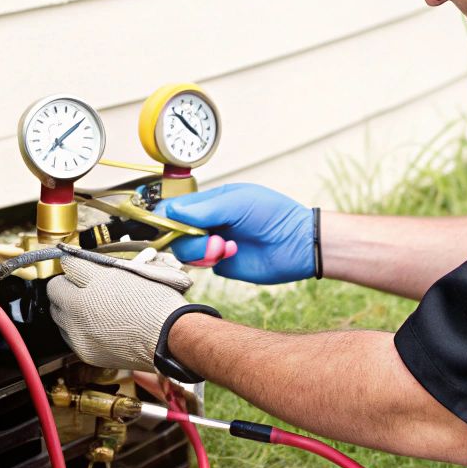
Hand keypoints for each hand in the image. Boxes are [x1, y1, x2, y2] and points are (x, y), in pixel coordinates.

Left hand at [47, 251, 197, 372]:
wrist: (169, 339)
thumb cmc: (158, 304)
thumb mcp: (132, 272)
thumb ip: (101, 268)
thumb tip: (82, 263)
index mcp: (95, 283)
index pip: (68, 265)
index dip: (73, 264)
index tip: (76, 265)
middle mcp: (82, 308)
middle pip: (54, 290)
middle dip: (66, 286)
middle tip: (81, 286)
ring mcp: (80, 333)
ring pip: (58, 315)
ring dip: (68, 309)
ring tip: (89, 308)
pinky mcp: (84, 352)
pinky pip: (68, 336)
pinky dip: (77, 329)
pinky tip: (95, 326)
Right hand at [161, 183, 316, 283]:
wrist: (298, 243)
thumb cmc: (273, 213)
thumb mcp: (237, 202)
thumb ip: (203, 208)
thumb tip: (171, 211)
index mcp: (211, 202)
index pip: (175, 207)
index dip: (167, 217)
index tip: (168, 225)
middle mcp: (209, 222)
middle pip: (175, 231)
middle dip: (186, 236)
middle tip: (207, 237)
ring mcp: (213, 243)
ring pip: (185, 250)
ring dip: (200, 250)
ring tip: (224, 247)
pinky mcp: (220, 264)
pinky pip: (200, 265)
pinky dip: (210, 260)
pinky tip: (231, 254)